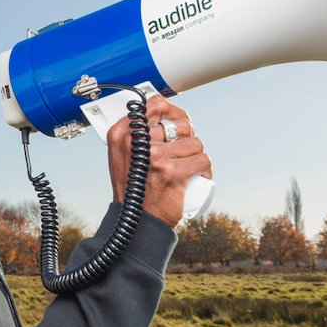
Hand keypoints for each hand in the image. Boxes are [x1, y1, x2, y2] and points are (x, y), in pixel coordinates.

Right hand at [106, 95, 211, 226]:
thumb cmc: (133, 187)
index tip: (176, 123)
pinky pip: (203, 160)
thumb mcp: (123, 155)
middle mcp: (135, 142)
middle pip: (180, 122)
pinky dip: (205, 171)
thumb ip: (135, 132)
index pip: (155, 104)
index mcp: (121, 133)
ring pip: (195, 142)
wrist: (136, 221)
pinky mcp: (171, 171)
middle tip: (183, 152)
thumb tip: (164, 109)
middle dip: (188, 137)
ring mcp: (154, 156)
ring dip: (196, 157)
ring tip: (186, 169)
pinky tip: (197, 177)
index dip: (173, 112)